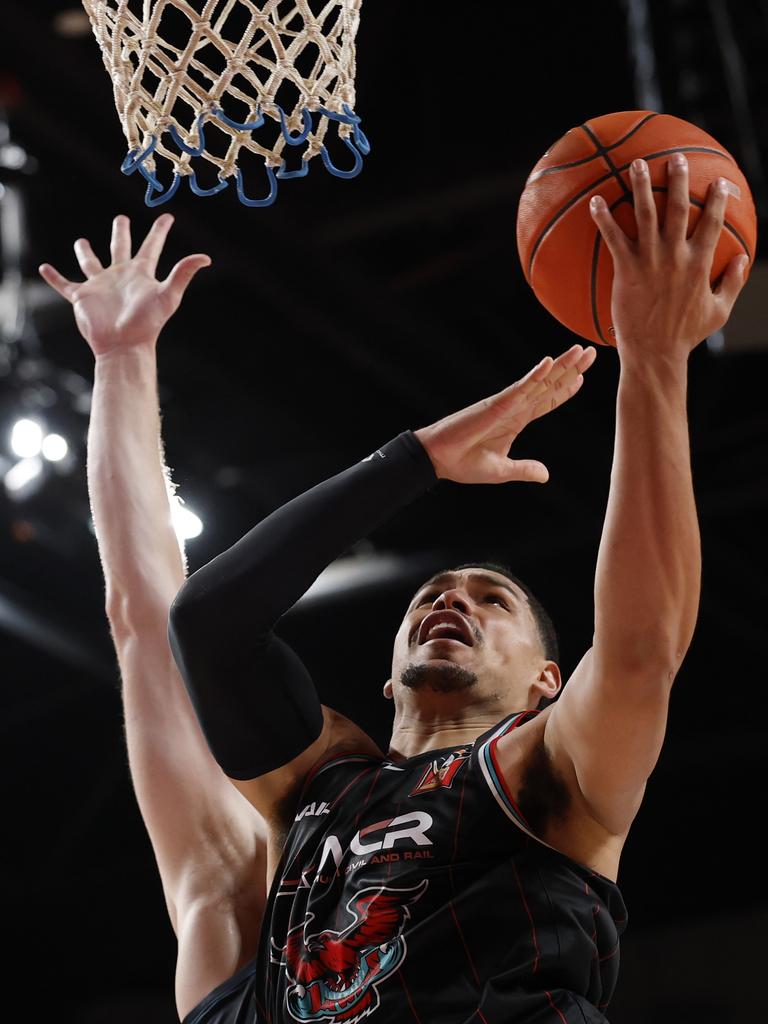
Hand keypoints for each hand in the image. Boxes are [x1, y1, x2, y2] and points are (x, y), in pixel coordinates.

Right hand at [39, 214, 210, 356]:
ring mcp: (100, 287)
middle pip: (120, 248)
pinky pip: (65, 285)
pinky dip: (53, 278)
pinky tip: (44, 268)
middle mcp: (120, 277)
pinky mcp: (82, 298)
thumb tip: (206, 257)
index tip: (168, 216)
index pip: (152, 247)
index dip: (160, 231)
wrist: (124, 346)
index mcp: (140, 274)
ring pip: (91, 264)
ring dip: (85, 252)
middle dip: (121, 233)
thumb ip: (183, 274)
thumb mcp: (168, 295)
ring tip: (81, 241)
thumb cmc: (147, 323)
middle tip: (122, 219)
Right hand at [414, 344, 595, 482]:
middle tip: (591, 352)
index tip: (581, 379)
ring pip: (539, 381)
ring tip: (581, 351)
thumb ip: (525, 469)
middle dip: (570, 369)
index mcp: (515, 421)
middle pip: (549, 385)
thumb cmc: (463, 462)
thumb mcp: (502, 470)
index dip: (564, 391)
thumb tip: (546, 475)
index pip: (546, 402)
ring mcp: (506, 403)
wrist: (439, 460)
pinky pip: (520, 388)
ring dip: (560, 366)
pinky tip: (548, 362)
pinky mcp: (496, 404)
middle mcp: (514, 407)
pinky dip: (535, 375)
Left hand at [589, 154, 747, 358]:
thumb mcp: (717, 311)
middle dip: (679, 179)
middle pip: (678, 208)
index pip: (713, 222)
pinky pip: (613, 238)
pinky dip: (603, 218)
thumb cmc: (685, 336)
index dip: (719, 199)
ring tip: (637, 164)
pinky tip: (595, 201)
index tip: (720, 182)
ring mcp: (650, 261)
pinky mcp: (626, 270)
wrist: (655, 353)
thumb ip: (732, 283)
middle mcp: (676, 256)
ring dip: (641, 186)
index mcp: (700, 263)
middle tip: (676, 159)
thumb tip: (742, 259)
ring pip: (646, 214)